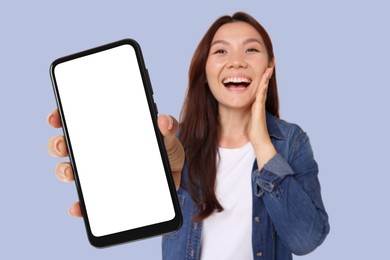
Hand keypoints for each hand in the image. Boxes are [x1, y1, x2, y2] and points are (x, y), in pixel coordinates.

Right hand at [47, 109, 184, 217]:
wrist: (174, 176)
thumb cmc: (166, 150)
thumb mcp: (168, 137)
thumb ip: (167, 127)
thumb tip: (163, 121)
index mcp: (108, 132)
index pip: (79, 120)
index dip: (62, 117)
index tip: (56, 118)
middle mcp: (97, 151)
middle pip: (67, 145)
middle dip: (58, 144)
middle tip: (63, 146)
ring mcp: (99, 173)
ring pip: (71, 171)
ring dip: (64, 171)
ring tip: (70, 173)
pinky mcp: (105, 194)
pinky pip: (86, 200)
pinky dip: (80, 205)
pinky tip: (79, 207)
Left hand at [248, 67, 276, 168]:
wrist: (259, 140)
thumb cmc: (254, 131)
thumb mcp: (250, 118)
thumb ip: (249, 112)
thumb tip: (244, 109)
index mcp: (257, 104)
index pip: (260, 88)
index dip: (262, 79)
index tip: (265, 69)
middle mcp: (260, 103)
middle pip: (264, 86)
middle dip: (267, 75)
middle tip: (270, 64)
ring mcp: (260, 106)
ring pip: (263, 89)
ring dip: (266, 79)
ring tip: (269, 69)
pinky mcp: (258, 110)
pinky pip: (260, 98)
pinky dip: (261, 90)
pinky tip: (262, 83)